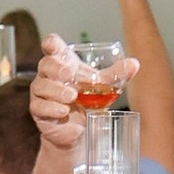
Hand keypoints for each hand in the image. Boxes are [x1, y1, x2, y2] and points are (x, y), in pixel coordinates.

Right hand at [30, 36, 134, 156]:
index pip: (51, 46)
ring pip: (41, 85)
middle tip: (70, 73)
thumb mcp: (102, 86)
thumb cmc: (86, 101)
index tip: (53, 45)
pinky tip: (64, 111)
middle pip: (45, 64)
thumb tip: (135, 64)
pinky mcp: (39, 110)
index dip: (50, 43)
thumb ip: (116, 74)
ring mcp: (41, 92)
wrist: (79, 130)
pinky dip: (52, 108)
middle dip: (57, 68)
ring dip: (57, 90)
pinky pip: (40, 106)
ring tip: (72, 96)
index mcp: (62, 62)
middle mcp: (49, 75)